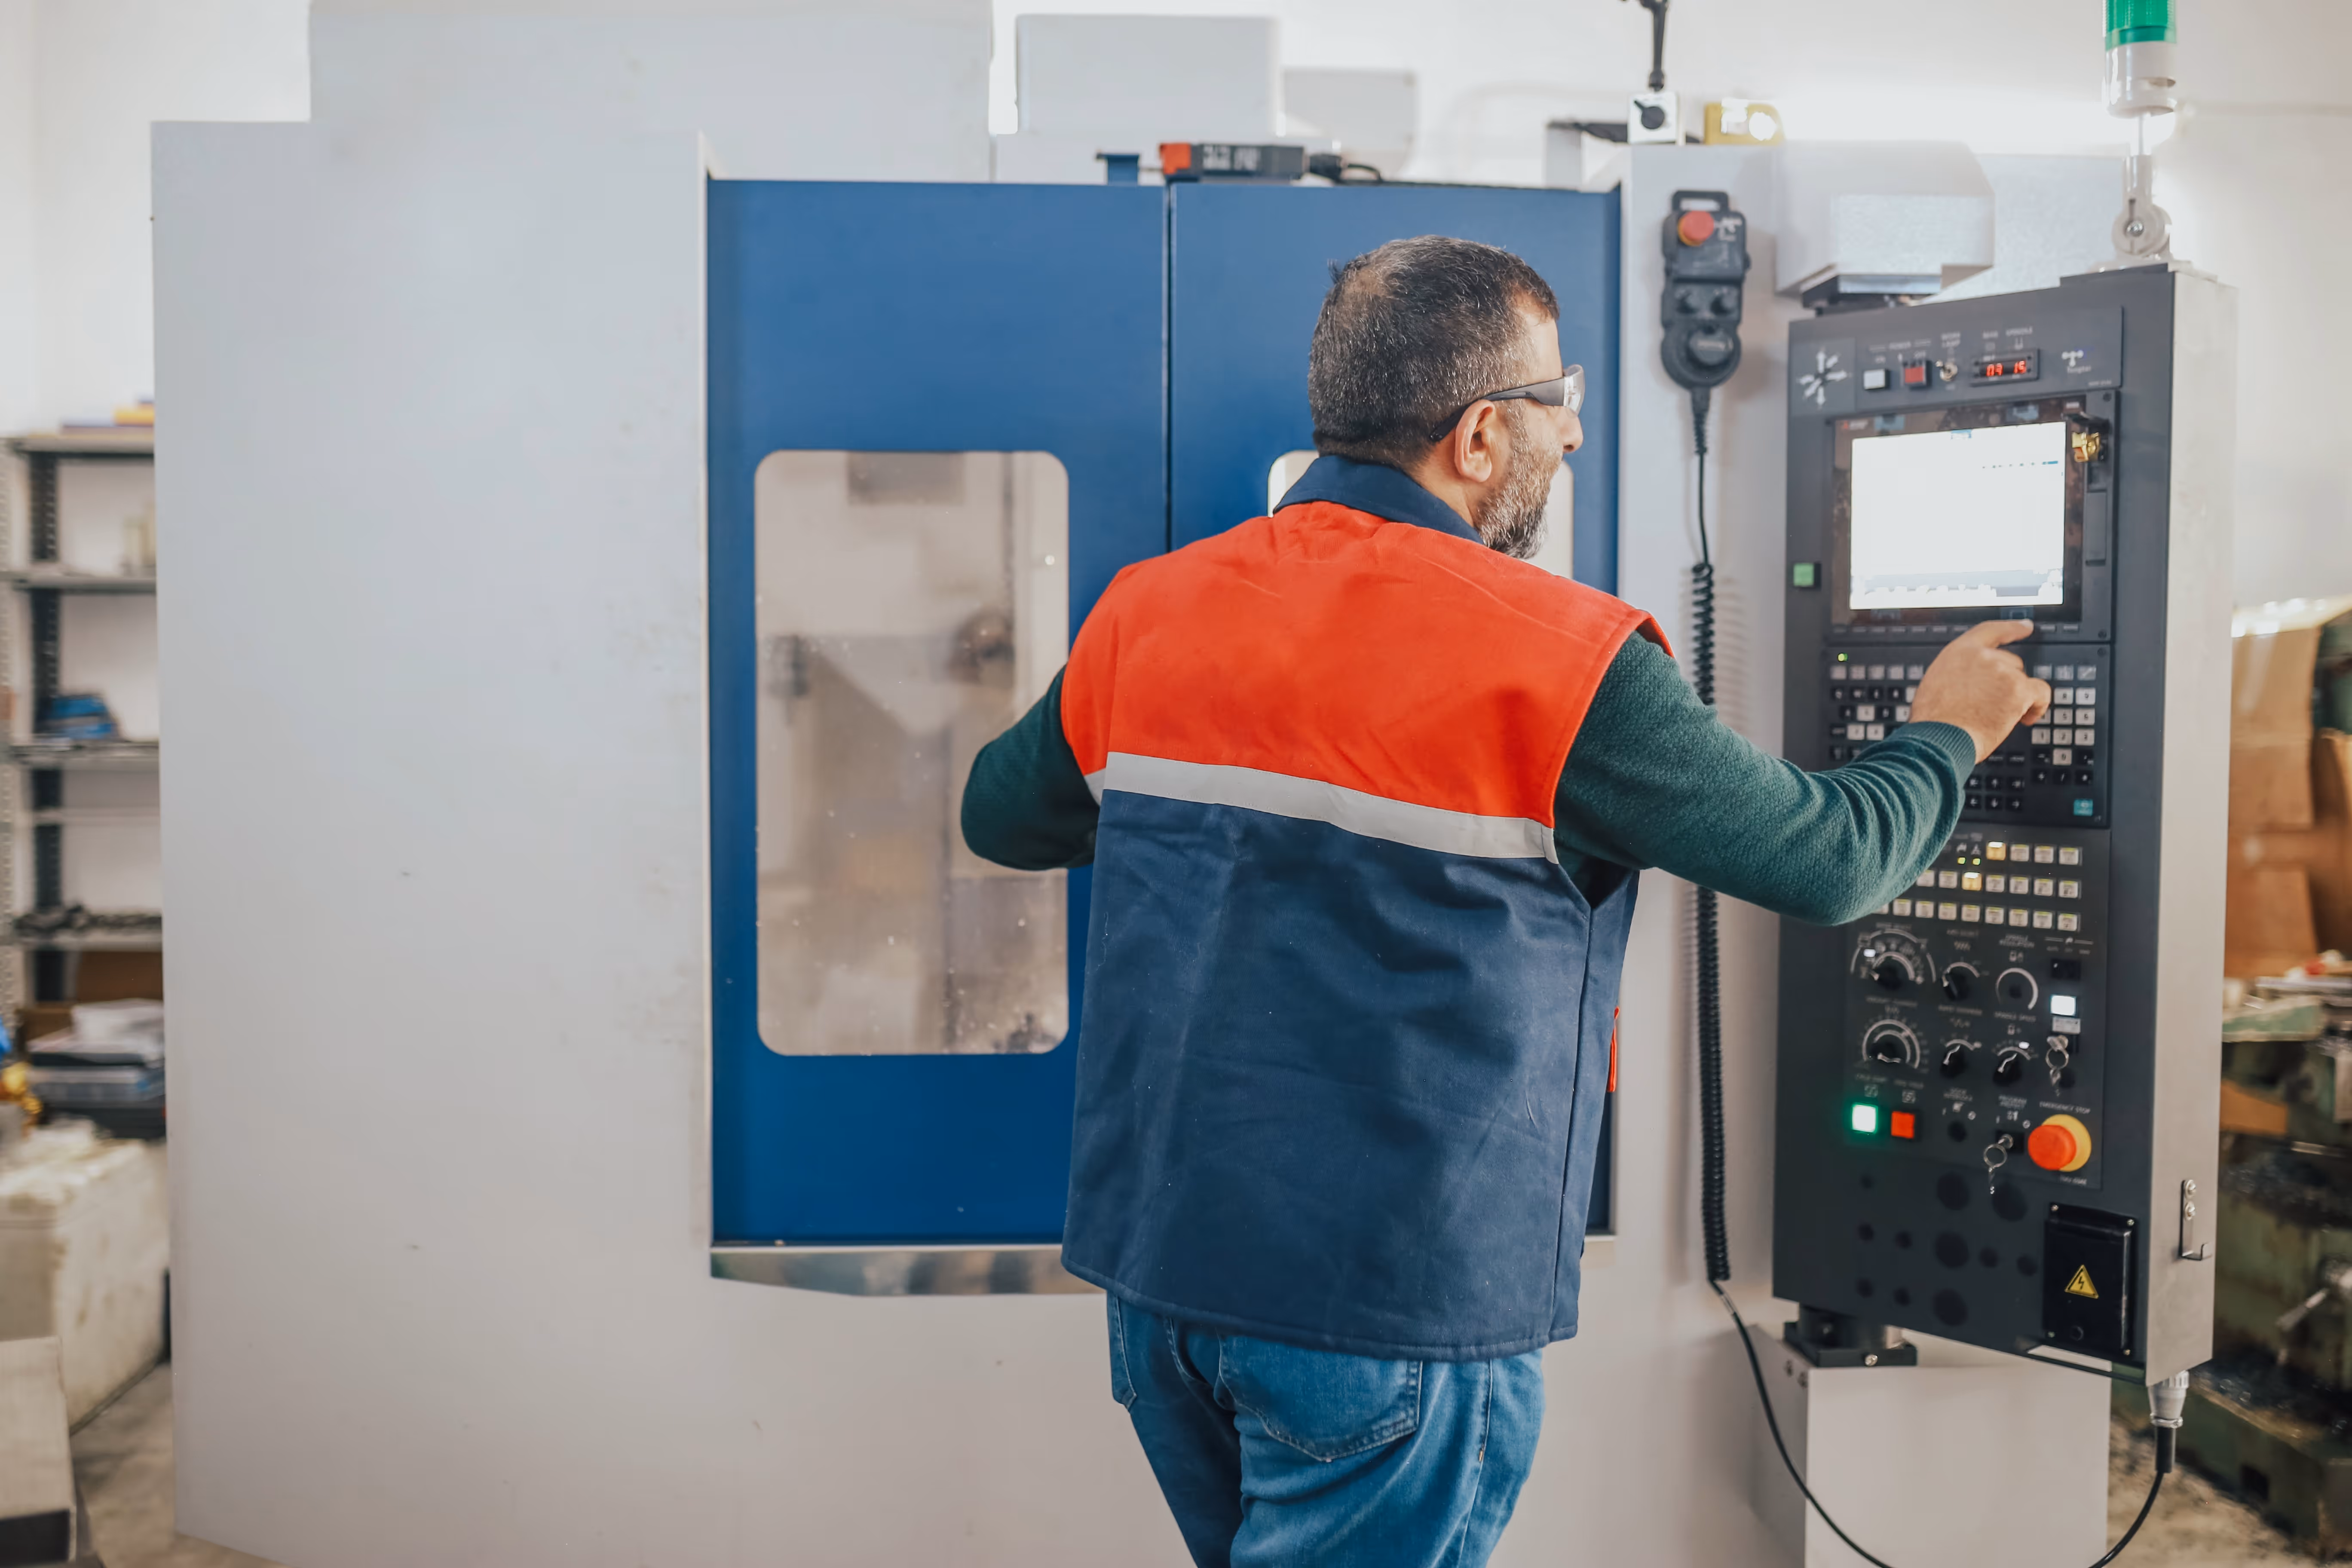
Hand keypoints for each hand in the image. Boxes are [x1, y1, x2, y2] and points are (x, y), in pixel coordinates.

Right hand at [1907, 621, 2051, 762]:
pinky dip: (2037, 706)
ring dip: (2015, 698)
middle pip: (2010, 663)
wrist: (1938, 739)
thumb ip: (1959, 676)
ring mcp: (2002, 671)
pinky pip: (2040, 693)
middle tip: (1993, 705)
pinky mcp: (2018, 689)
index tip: (2026, 627)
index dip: (2012, 628)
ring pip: (2022, 681)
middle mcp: (1983, 656)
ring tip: (1998, 718)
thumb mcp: (1937, 685)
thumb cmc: (1934, 722)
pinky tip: (2027, 718)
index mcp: (1959, 652)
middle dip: (2006, 683)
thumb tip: (1974, 686)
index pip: (1991, 631)